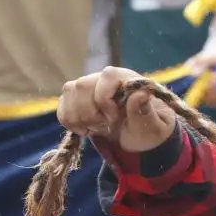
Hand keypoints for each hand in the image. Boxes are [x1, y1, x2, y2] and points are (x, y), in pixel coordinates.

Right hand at [58, 66, 175, 151]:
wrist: (139, 139)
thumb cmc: (150, 130)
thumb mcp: (153, 127)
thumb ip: (145, 112)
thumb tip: (140, 93)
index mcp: (128, 79)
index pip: (107, 76)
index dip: (104, 99)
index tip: (113, 118)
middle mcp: (106, 79)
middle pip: (82, 85)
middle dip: (90, 112)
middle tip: (105, 127)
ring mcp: (90, 87)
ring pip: (69, 92)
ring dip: (79, 117)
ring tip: (96, 129)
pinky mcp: (77, 99)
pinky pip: (62, 105)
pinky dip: (69, 121)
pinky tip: (85, 130)